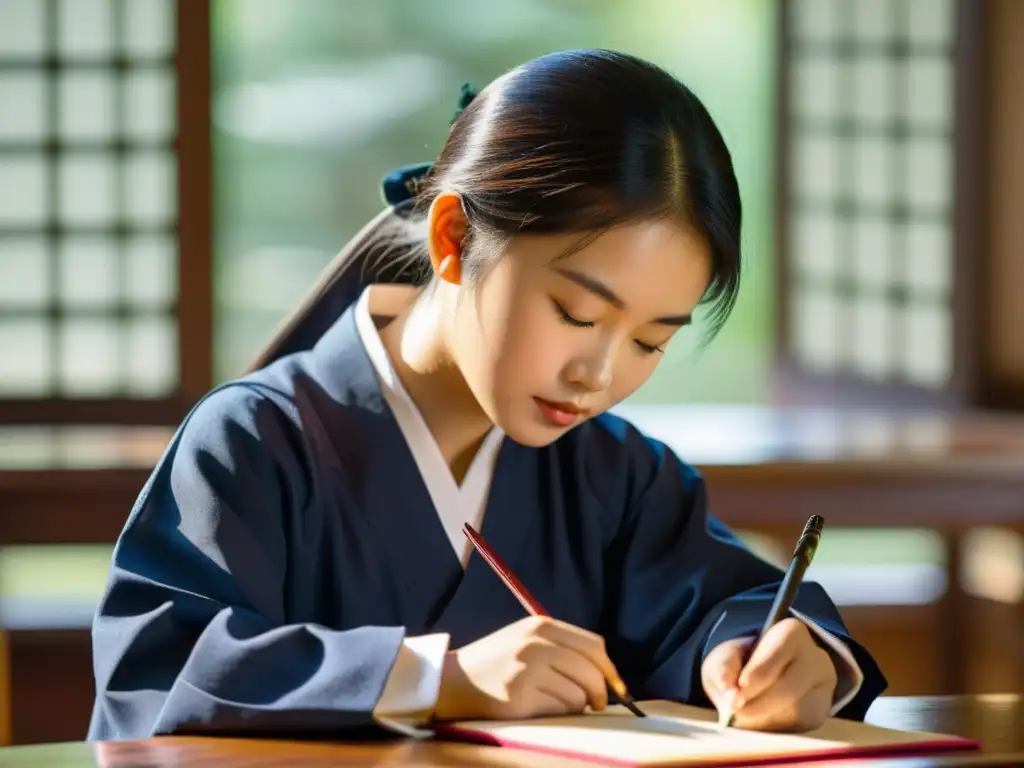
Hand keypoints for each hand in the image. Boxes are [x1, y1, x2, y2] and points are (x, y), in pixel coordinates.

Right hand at [433, 616, 623, 720]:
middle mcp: (535, 645)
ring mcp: (527, 672)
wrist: (451, 680)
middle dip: (601, 692)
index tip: (617, 686)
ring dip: (575, 705)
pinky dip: (557, 714)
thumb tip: (606, 672)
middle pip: (591, 671)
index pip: (593, 646)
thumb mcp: (526, 639)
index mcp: (540, 625)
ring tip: (554, 701)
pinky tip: (538, 707)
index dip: (610, 669)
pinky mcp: (519, 699)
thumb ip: (562, 646)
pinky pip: (559, 711)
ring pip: (578, 695)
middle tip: (597, 703)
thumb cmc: (496, 662)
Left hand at [701, 618, 836, 731]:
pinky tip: (756, 725)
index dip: (761, 670)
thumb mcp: (727, 655)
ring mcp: (822, 690)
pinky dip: (772, 730)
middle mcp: (815, 660)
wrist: (764, 675)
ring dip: (763, 720)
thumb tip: (728, 692)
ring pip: (796, 713)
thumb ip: (723, 667)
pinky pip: (796, 729)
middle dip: (758, 704)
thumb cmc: (744, 660)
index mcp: (792, 634)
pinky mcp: (818, 716)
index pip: (780, 649)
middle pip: (791, 687)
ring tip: (740, 719)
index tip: (741, 686)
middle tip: (734, 712)